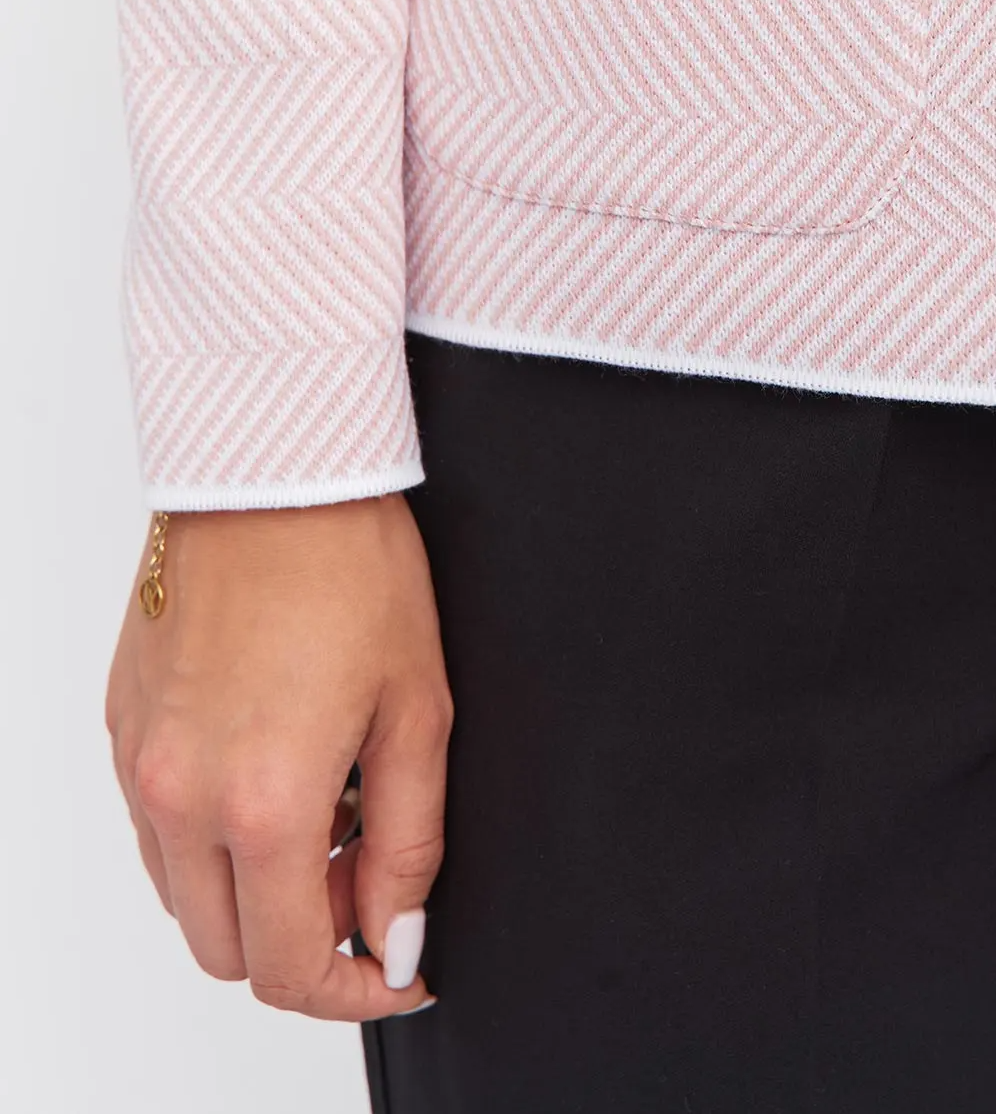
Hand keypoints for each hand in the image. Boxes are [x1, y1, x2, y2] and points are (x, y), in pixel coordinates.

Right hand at [105, 494, 451, 1020]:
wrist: (272, 467)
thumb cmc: (350, 565)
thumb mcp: (416, 710)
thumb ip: (410, 842)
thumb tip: (399, 936)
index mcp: (261, 802)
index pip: (289, 968)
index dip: (353, 989)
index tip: (396, 965)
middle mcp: (179, 796)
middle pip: (228, 951)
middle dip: (303, 942)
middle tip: (369, 870)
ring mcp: (137, 762)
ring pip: (184, 895)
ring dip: (252, 889)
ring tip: (326, 806)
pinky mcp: (119, 724)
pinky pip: (155, 828)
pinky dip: (208, 833)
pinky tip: (271, 766)